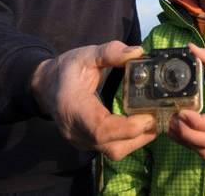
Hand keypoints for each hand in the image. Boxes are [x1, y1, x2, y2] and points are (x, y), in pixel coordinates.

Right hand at [31, 41, 156, 160]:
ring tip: (152, 119)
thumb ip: (110, 52)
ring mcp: (82, 141)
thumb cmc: (66, 70)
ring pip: (115, 152)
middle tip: (158, 115)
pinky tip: (141, 124)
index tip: (148, 116)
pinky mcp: (88, 144)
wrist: (46, 86)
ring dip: (138, 139)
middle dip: (140, 135)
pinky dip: (131, 139)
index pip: (100, 129)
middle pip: (112, 146)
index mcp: (73, 108)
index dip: (127, 127)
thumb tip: (137, 52)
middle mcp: (76, 131)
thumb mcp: (86, 55)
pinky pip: (112, 148)